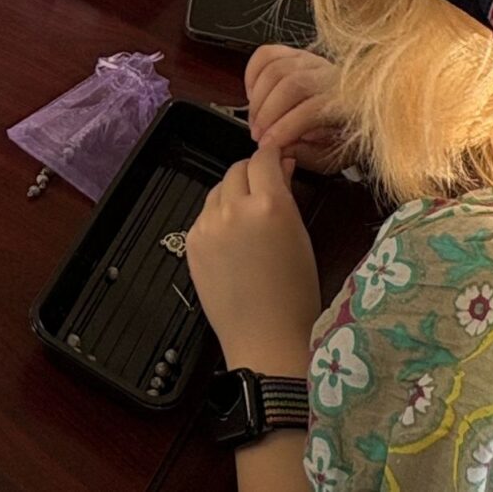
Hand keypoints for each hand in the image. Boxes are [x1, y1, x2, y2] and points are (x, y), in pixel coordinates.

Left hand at [186, 151, 320, 373]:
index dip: (272, 155)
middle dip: (253, 173)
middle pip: (238, 169)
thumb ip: (286, 194)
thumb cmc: (295, 294)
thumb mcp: (300, 236)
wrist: (265, 338)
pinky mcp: (192, 242)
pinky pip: (205, 215)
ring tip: (250, 216)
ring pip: (219, 190)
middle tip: (267, 187)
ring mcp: (208, 226)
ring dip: (234, 193)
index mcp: (269, 205)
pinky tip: (233, 239)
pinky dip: (218, 217)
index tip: (278, 158)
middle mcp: (234, 209)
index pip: (264, 157)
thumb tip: (280, 165)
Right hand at [246, 45, 345, 172]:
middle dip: (266, 113)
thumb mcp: (329, 158)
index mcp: (344, 102)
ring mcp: (312, 61)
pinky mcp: (295, 55)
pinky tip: (253, 96)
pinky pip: (266, 55)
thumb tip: (279, 148)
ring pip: (275, 69)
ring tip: (255, 120)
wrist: (351, 116)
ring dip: (258, 98)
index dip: (283, 128)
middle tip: (257, 135)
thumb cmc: (338, 139)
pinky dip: (252, 74)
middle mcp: (330, 75)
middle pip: (289, 85)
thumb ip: (304, 154)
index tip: (266, 145)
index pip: (310, 109)